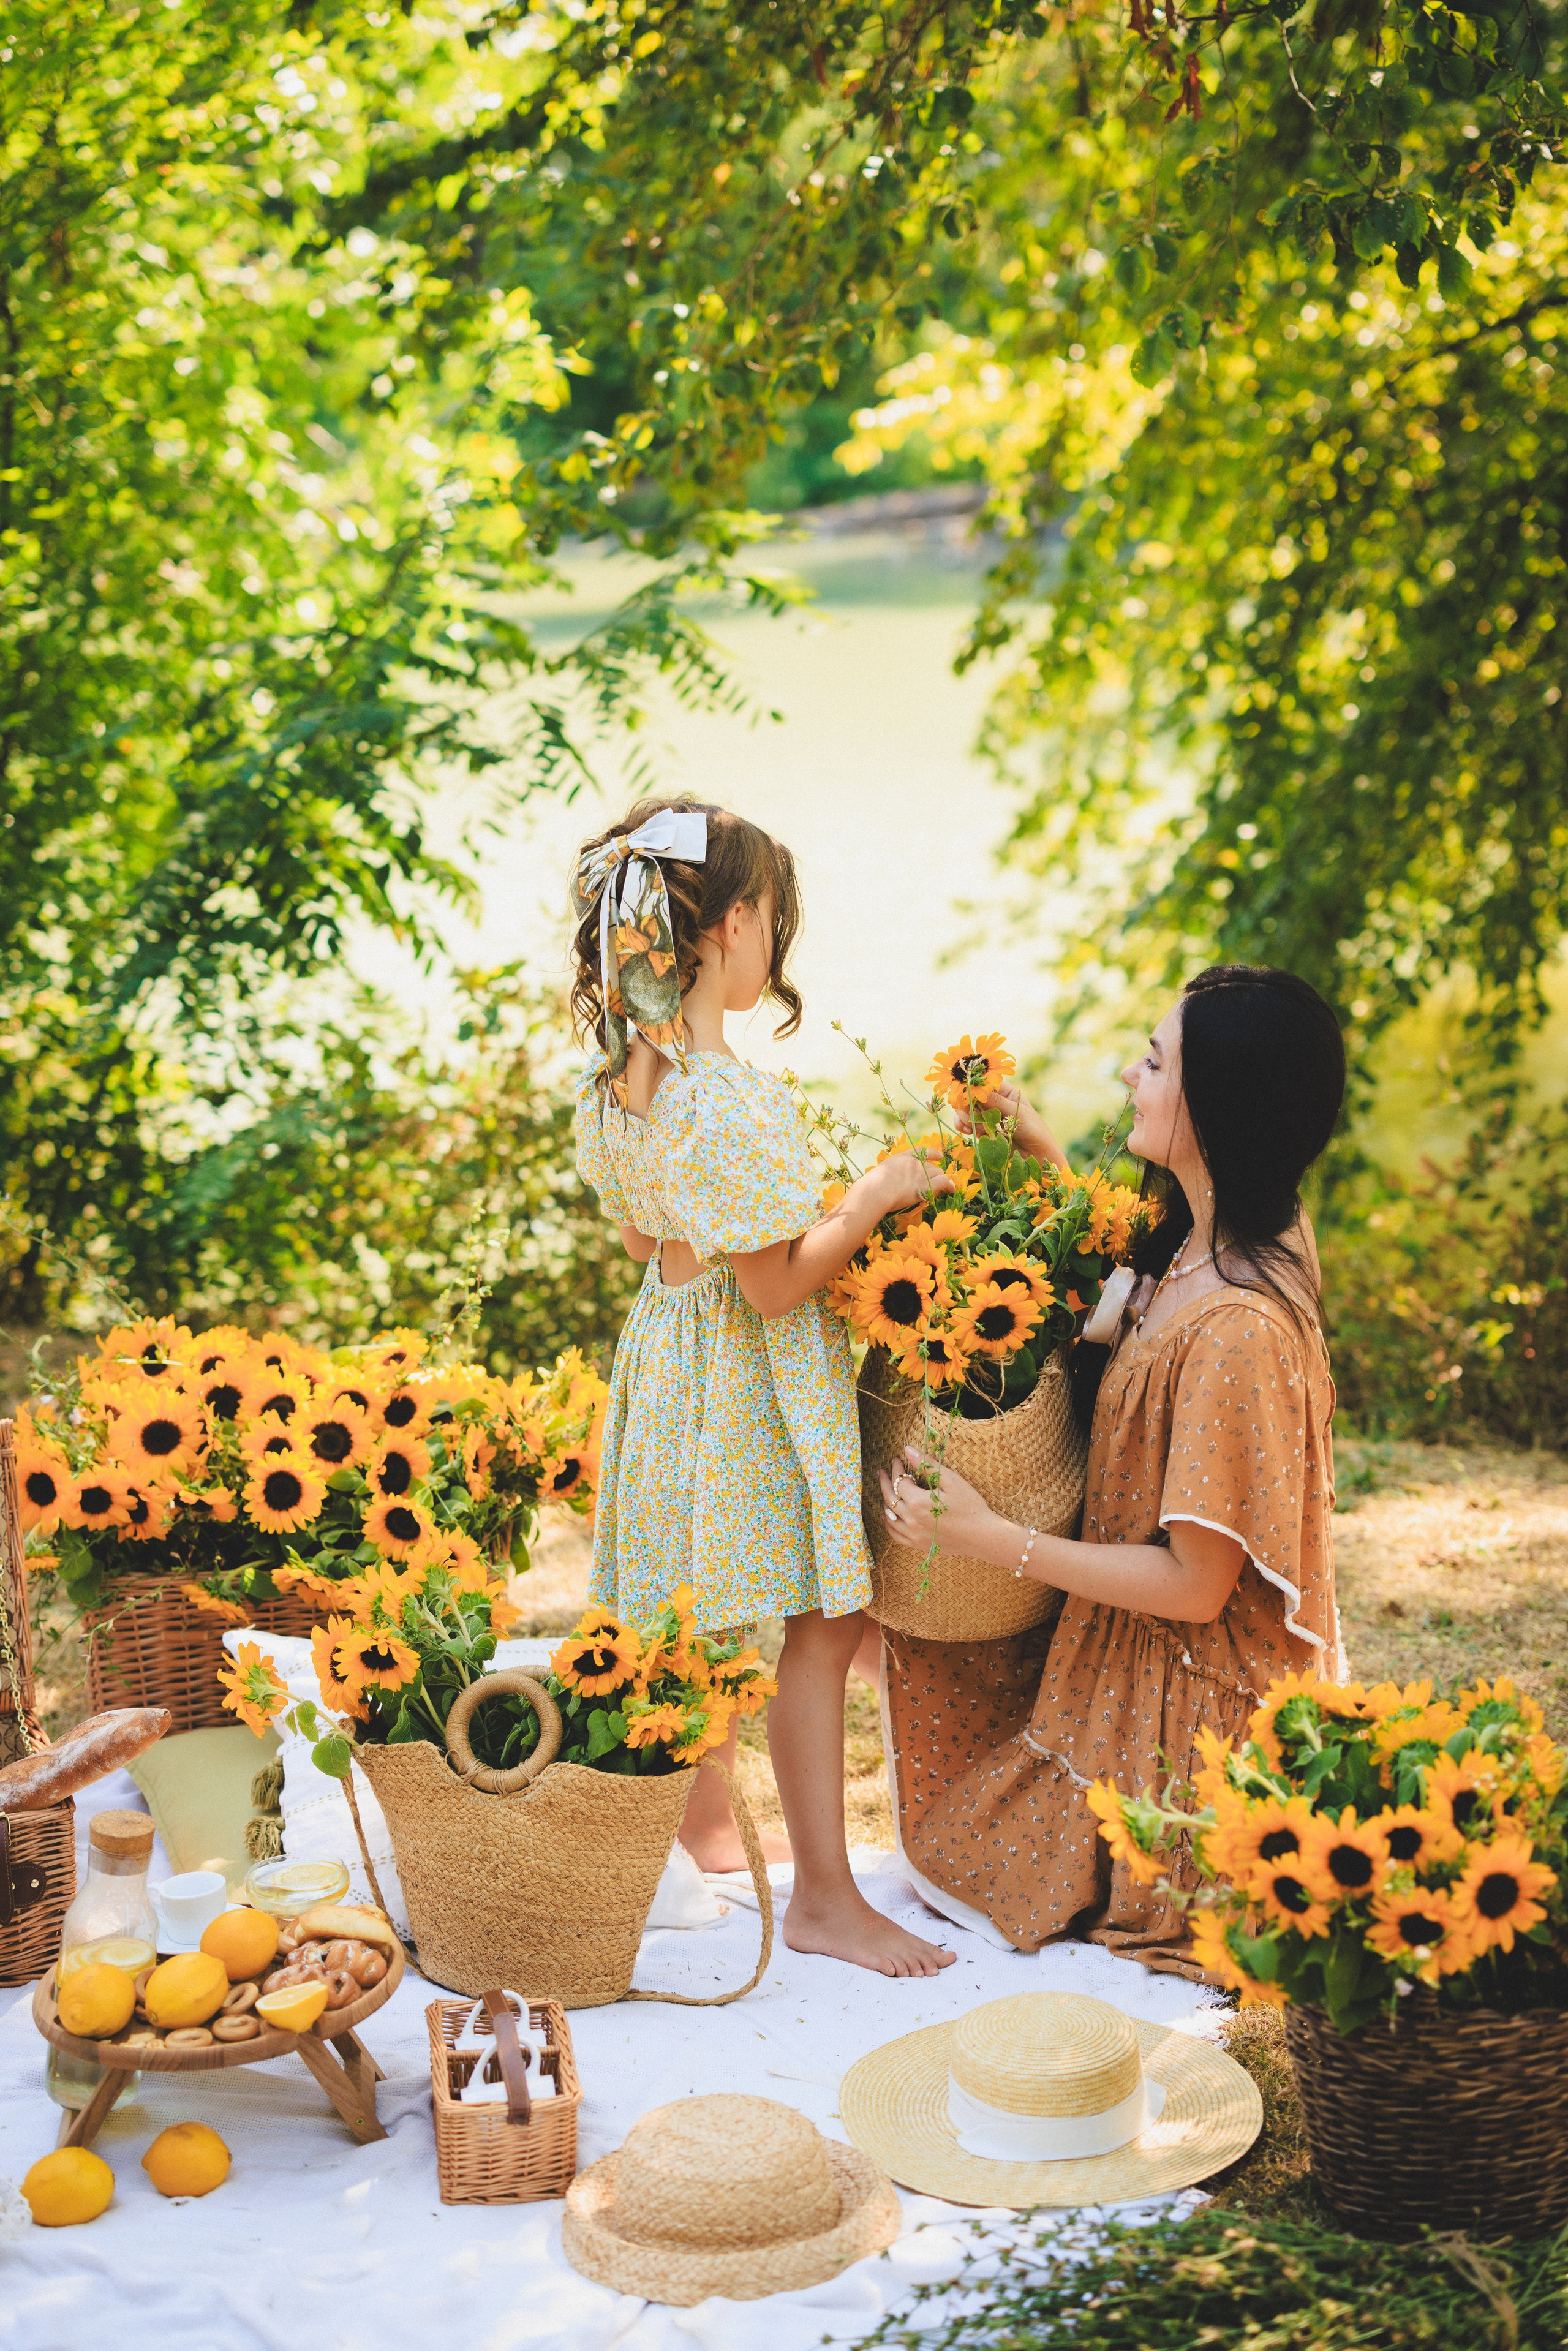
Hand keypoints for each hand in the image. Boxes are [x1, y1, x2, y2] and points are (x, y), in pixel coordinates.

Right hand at [864, 1150, 954, 1216]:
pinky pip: (945, 1182)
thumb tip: (891, 1179)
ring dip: (940, 1180)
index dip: (933, 1153)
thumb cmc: (873, 1184)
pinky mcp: (928, 1184)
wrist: (877, 1190)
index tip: (939, 1156)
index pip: (922, 1151)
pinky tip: (952, 1190)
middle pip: (932, 1166)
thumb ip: (891, 1171)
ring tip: (942, 1188)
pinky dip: (950, 1185)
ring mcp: (922, 1172)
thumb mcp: (881, 1171)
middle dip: (934, 1174)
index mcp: (903, 1157)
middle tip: (933, 1182)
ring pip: (939, 1173)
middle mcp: (915, 1163)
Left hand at [877, 1447, 994, 1556]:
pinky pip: (895, 1535)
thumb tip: (908, 1450)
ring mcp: (914, 1535)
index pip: (899, 1482)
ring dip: (884, 1501)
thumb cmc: (970, 1506)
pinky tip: (888, 1516)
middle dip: (885, 1482)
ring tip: (885, 1490)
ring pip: (889, 1517)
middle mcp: (911, 1520)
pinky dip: (889, 1524)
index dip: (896, 1469)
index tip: (897, 1460)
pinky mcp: (918, 1545)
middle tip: (881, 1471)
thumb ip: (927, 1466)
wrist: (983, 1536)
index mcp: (918, 1502)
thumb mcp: (951, 1481)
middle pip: (889, 1498)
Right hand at [954, 1079, 1057, 1166]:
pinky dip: (963, 1126)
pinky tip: (968, 1131)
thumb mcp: (1017, 1113)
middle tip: (971, 1116)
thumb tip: (978, 1090)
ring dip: (964, 1117)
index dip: (973, 1089)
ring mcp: (986, 1115)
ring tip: (973, 1127)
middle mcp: (993, 1101)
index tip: (970, 1098)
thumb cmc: (1033, 1129)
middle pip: (970, 1096)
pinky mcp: (982, 1129)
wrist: (1035, 1153)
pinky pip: (966, 1124)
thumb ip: (997, 1102)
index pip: (983, 1084)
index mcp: (1004, 1092)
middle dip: (966, 1105)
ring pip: (964, 1110)